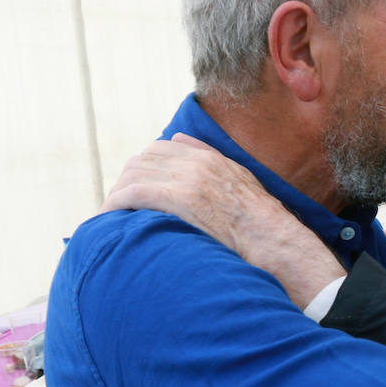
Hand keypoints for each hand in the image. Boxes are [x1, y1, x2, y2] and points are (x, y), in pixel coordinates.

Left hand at [102, 134, 343, 306]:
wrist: (277, 246)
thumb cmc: (263, 228)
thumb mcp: (242, 182)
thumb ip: (210, 159)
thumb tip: (178, 140)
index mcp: (210, 159)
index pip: (160, 150)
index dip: (144, 169)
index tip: (137, 190)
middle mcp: (197, 163)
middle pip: (142, 162)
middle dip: (127, 182)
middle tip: (119, 208)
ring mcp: (187, 180)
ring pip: (132, 176)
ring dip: (117, 196)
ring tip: (111, 217)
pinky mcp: (178, 199)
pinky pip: (132, 195)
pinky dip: (114, 206)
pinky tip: (108, 221)